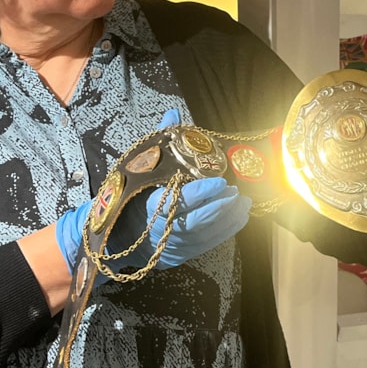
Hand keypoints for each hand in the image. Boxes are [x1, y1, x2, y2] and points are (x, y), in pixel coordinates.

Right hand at [54, 110, 251, 276]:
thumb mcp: (144, 167)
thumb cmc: (136, 194)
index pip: (180, 200)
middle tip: (236, 192)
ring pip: (207, 233)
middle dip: (220, 206)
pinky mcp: (184, 253)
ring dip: (229, 218)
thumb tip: (173, 114)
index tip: (220, 182)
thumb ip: (161, 142)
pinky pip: (210, 244)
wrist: (122, 233)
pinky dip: (228, 230)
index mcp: (149, 205)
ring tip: (244, 202)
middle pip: (197, 220)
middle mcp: (162, 228)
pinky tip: (240, 216)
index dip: (202, 193)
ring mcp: (174, 244)